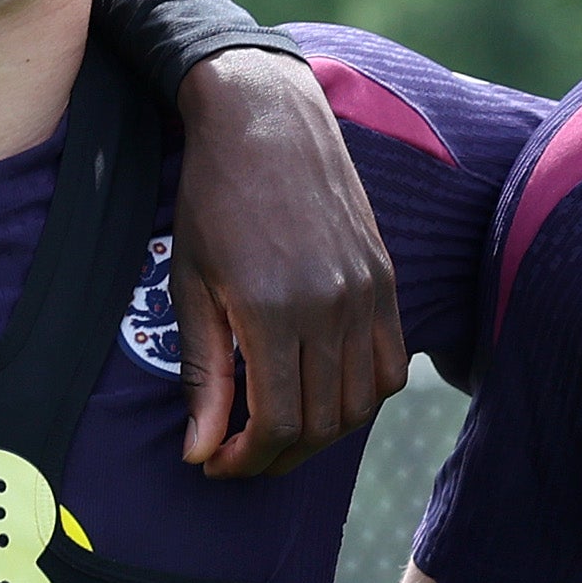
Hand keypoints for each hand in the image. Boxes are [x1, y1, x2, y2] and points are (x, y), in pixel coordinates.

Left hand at [170, 49, 405, 474]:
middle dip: (276, 455)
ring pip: (359, 404)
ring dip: (319, 433)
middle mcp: (331, 308)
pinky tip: (323, 394)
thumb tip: (200, 450)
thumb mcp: (192, 285)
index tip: (216, 462)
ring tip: (278, 431)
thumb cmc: (214, 197)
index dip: (245, 459)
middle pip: (320, 423)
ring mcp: (367, 295)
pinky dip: (361, 397)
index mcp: (273, 311)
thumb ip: (204, 373)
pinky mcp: (385, 281)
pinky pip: (389, 366)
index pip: (276, 422)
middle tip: (239, 455)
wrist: (265, 119)